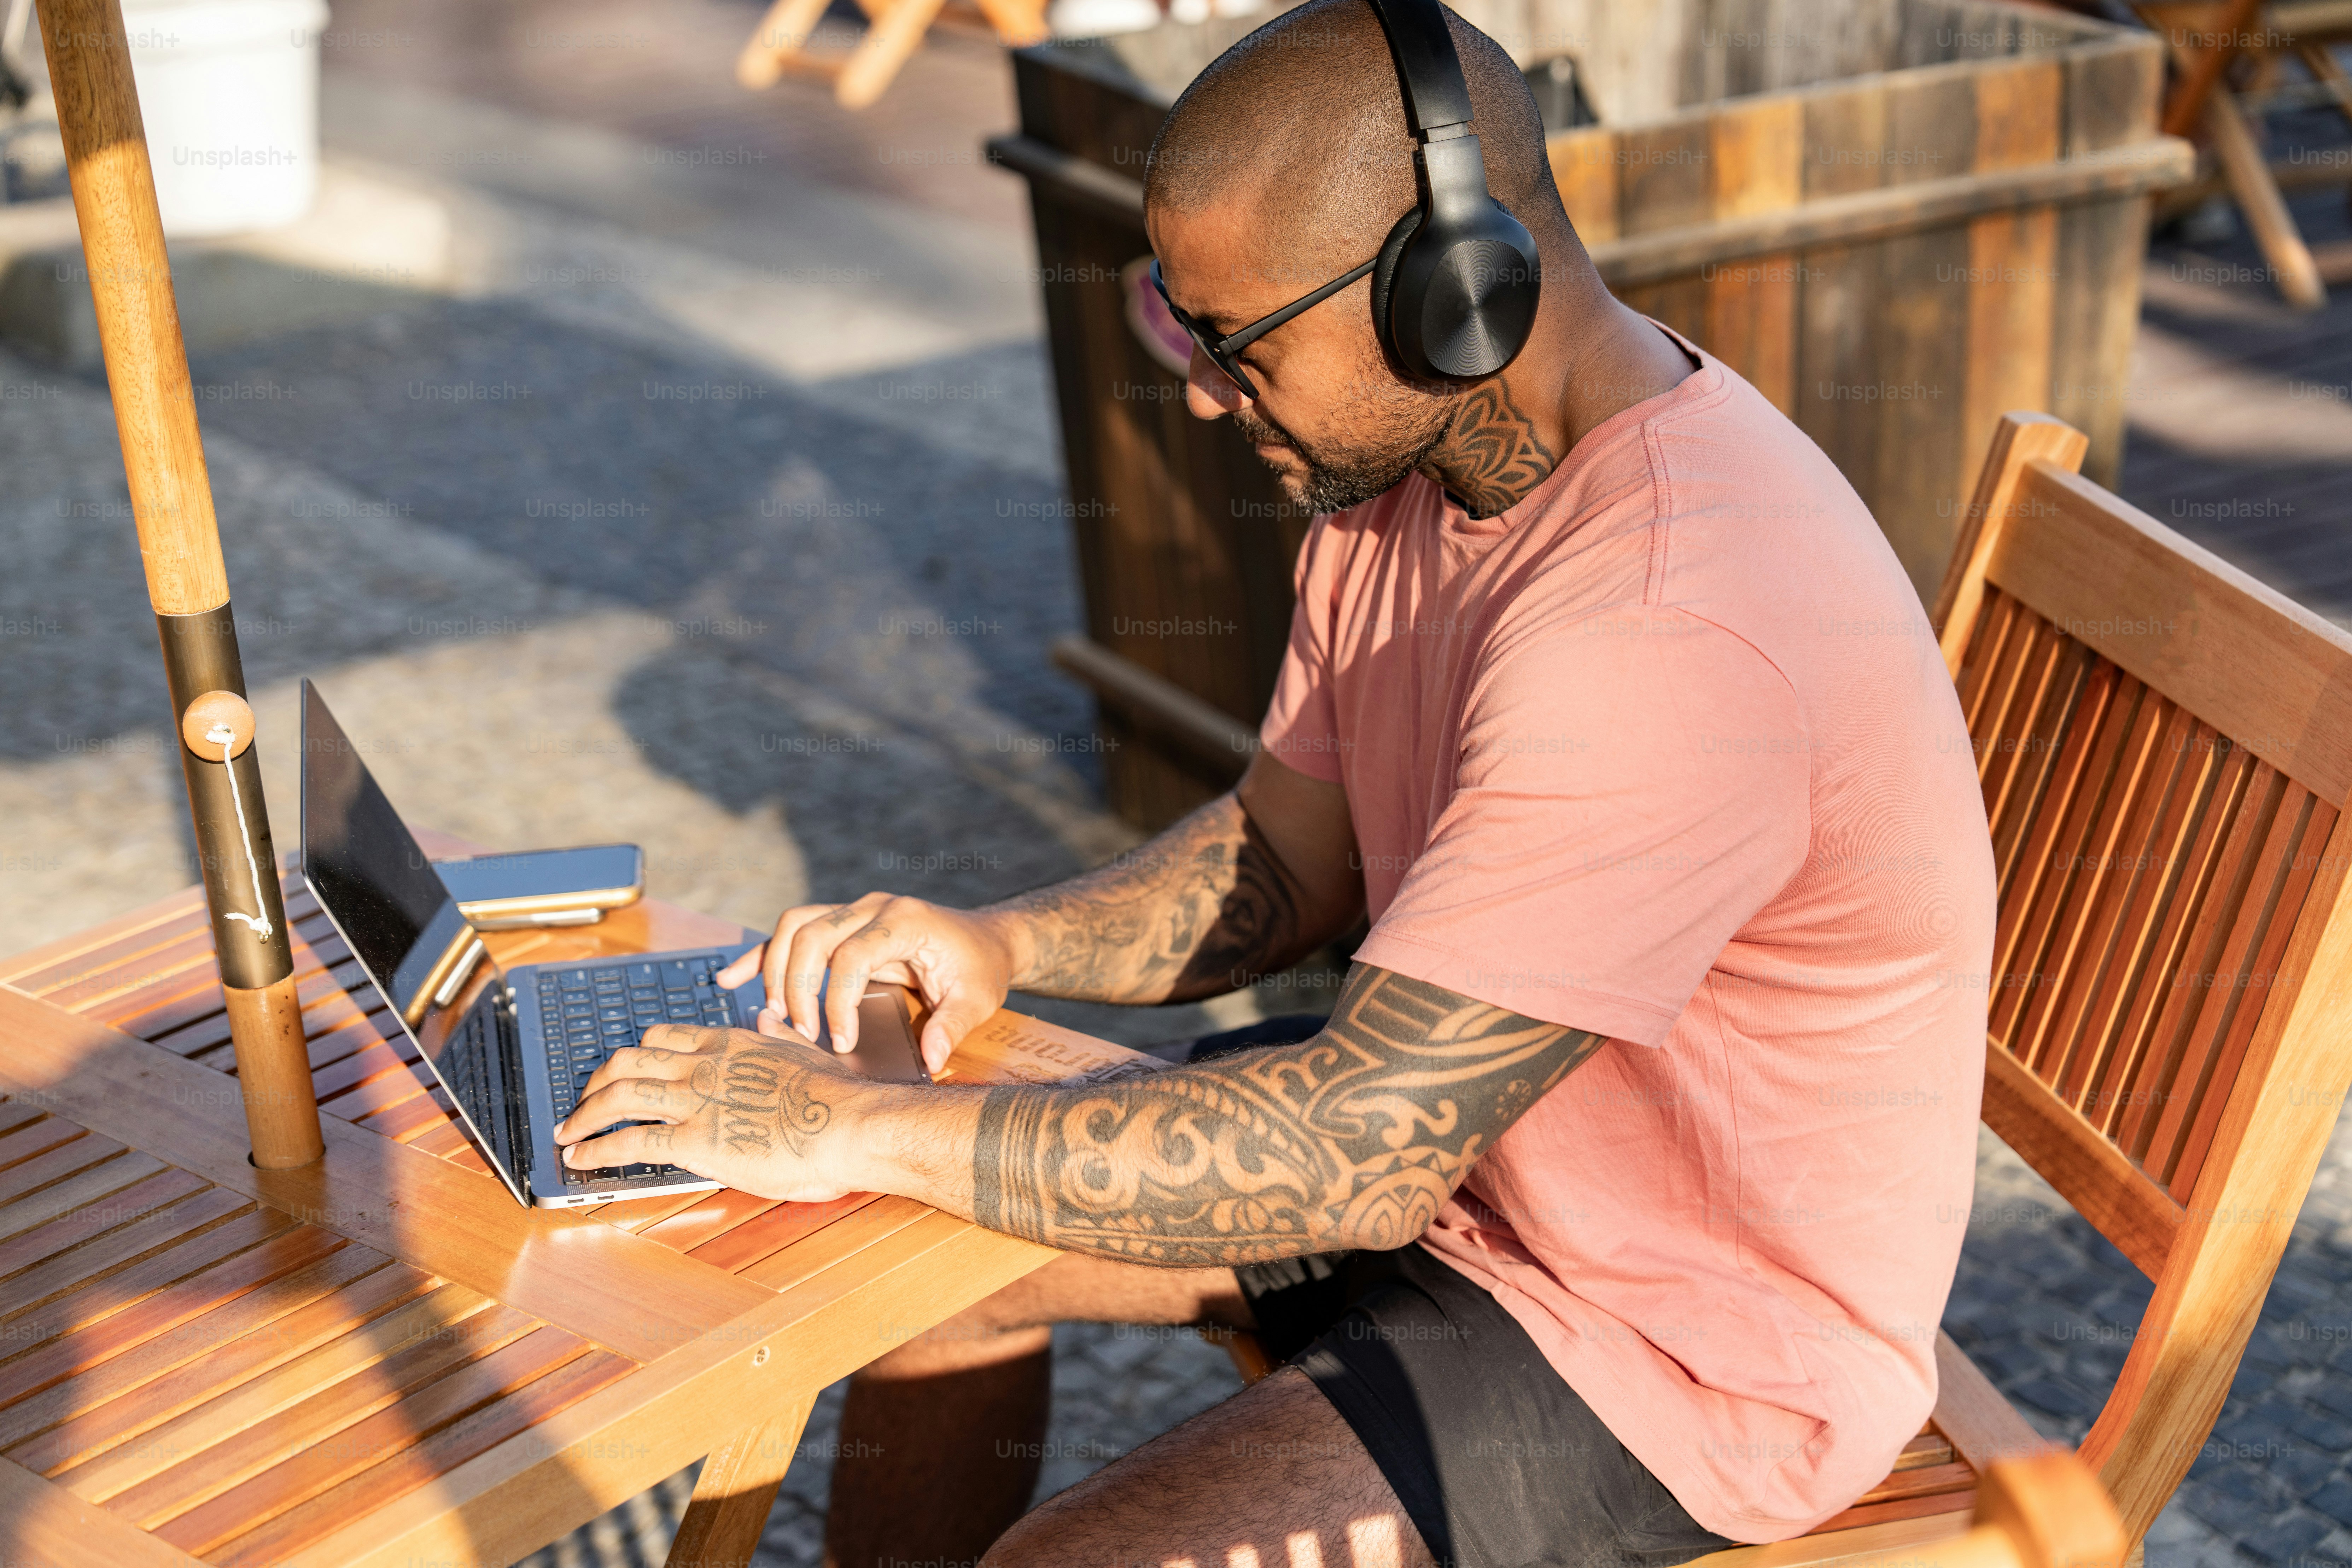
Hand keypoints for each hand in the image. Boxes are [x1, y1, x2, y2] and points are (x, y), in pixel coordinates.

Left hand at [551, 1025, 872, 1200]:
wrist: (849, 1124)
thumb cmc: (836, 1097)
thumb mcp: (805, 1051)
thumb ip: (779, 1034)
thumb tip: (769, 1014)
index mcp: (728, 1042)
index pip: (661, 1037)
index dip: (632, 1053)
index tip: (619, 1070)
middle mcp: (703, 1065)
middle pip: (627, 1061)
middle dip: (594, 1082)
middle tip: (580, 1103)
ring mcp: (696, 1100)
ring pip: (619, 1096)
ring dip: (583, 1116)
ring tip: (566, 1133)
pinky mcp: (695, 1140)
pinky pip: (631, 1142)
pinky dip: (597, 1150)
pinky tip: (581, 1159)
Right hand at [716, 892, 1017, 1073]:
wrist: (986, 938)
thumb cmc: (980, 969)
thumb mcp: (977, 998)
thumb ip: (952, 1026)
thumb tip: (930, 1059)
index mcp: (905, 920)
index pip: (852, 955)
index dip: (838, 1000)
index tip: (841, 1042)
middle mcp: (874, 907)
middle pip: (813, 935)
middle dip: (798, 987)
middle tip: (803, 1033)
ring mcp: (855, 910)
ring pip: (795, 925)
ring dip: (776, 969)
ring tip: (774, 1014)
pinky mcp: (842, 922)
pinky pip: (792, 932)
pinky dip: (762, 955)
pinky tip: (731, 978)